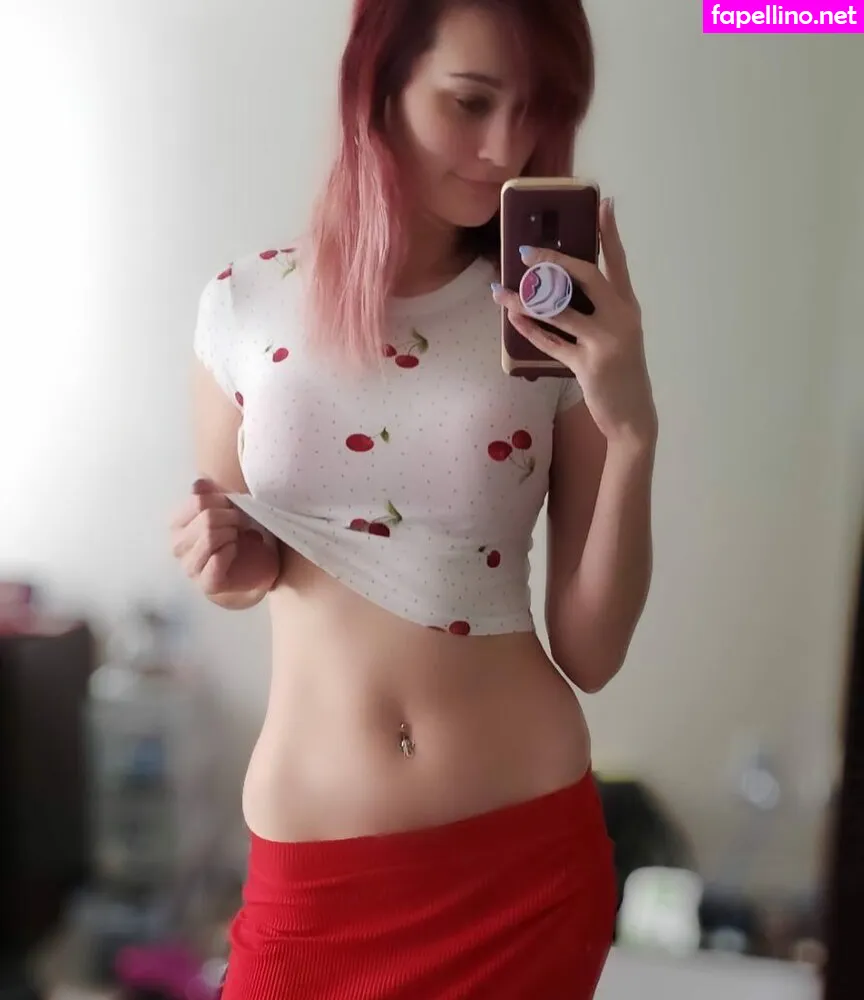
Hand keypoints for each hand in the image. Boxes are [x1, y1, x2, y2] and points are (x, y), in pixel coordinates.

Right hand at [170, 478, 279, 595]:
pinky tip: (235, 551)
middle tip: (242, 524)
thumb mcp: (227, 510)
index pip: (197, 501)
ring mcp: (189, 567)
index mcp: (177, 524)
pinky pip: (217, 560)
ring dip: (231, 534)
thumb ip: (211, 494)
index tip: (234, 507)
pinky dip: (231, 551)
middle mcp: (177, 546)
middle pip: (206, 518)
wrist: (256, 568)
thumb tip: (200, 482)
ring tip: (238, 537)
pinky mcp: (206, 583)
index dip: (222, 500)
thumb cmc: (238, 536)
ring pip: (210, 537)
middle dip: (231, 517)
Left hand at [494, 198, 656, 448]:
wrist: (632, 416)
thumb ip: (598, 311)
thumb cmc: (620, 372)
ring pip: (558, 310)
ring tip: (499, 291)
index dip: (609, 234)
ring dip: (524, 300)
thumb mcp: (618, 335)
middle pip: (585, 277)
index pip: (618, 262)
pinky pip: (552, 342)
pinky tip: (512, 319)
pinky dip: (530, 330)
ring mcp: (605, 341)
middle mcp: (620, 318)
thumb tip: (558, 288)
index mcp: (628, 306)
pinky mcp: (588, 365)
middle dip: (552, 262)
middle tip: (523, 253)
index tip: (604, 204)